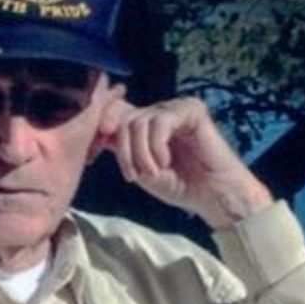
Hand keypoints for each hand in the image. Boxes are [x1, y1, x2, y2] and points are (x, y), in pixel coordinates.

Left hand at [92, 90, 273, 228]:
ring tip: (153, 173)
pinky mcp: (191, 109)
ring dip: (140, 153)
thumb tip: (98, 130)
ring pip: (138, 121)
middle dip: (123, 151)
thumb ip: (121, 148)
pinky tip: (165, 162)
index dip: (99, 130)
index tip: (93, 157)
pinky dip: (156, 146)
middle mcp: (158, 112)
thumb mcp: (139, 168)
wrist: (211, 195)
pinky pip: (160, 121)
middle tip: (134, 175)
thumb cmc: (178, 185)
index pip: (113, 113)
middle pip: (122, 118)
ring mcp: (174, 108)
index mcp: (145, 124)